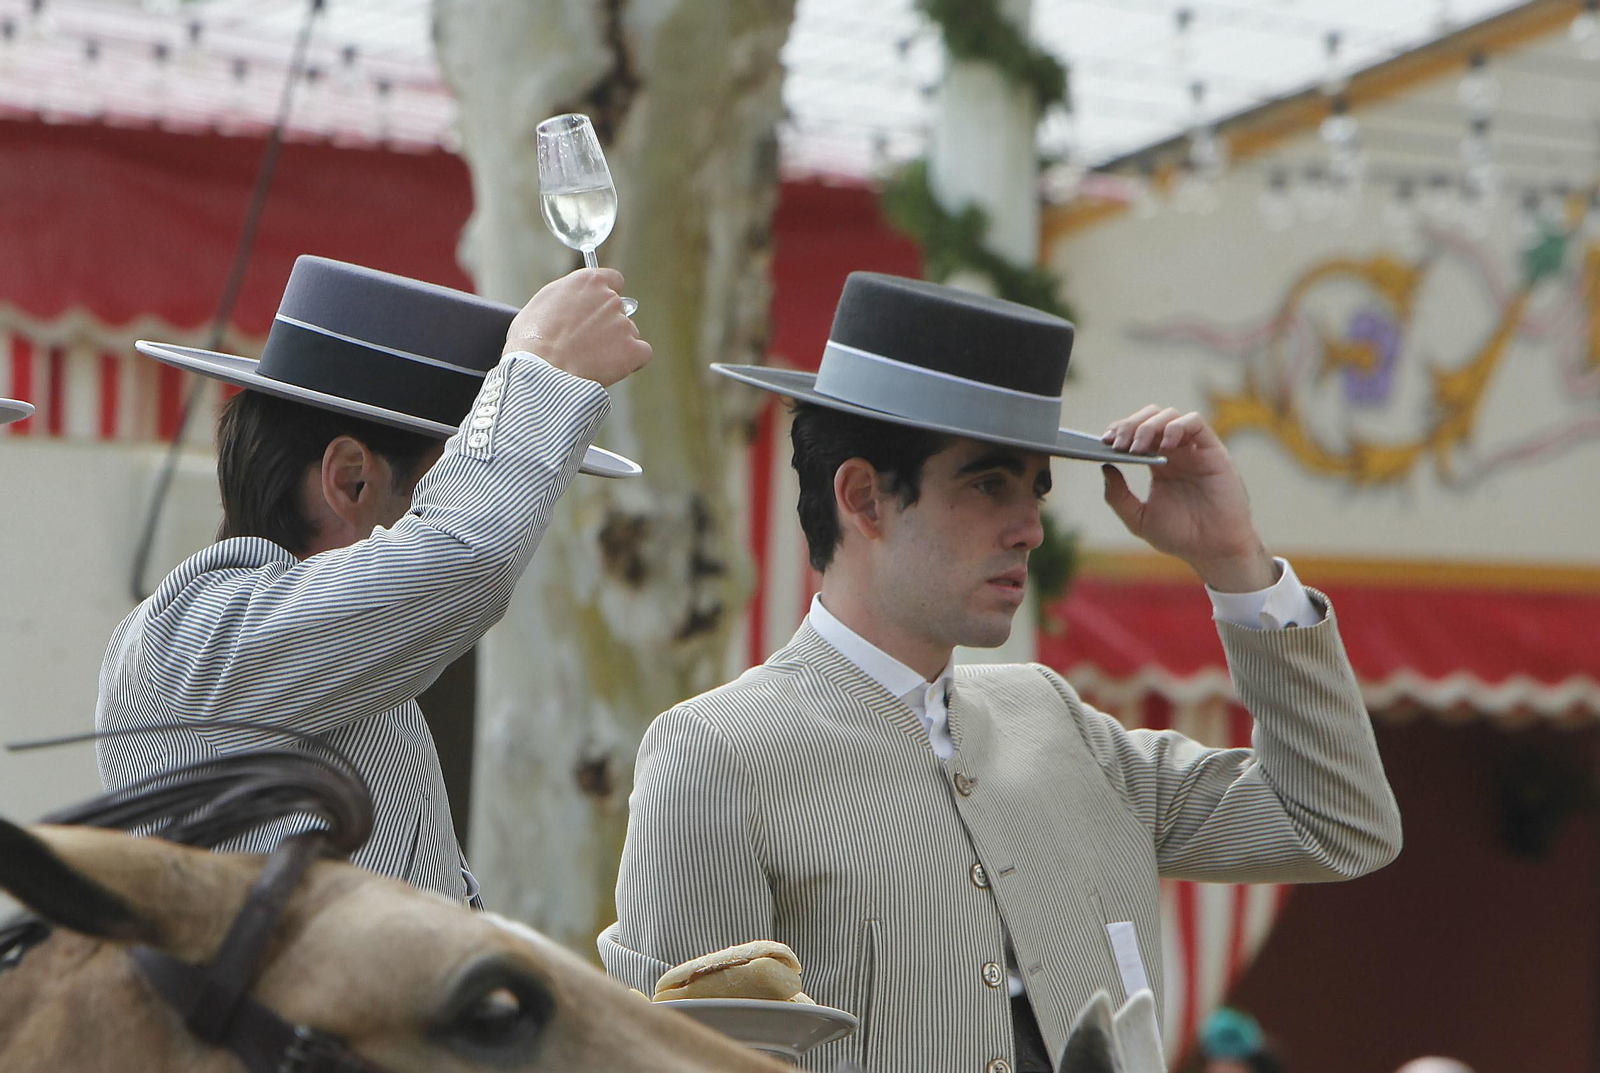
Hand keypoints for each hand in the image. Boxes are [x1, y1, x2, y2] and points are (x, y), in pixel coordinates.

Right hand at [503, 268, 651, 387]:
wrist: (541, 371)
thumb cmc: (532, 340)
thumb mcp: (542, 303)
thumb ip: (567, 296)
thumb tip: (573, 302)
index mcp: (588, 282)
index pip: (613, 280)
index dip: (606, 296)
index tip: (597, 308)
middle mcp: (610, 299)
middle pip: (619, 309)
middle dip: (607, 324)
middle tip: (586, 342)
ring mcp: (624, 324)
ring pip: (628, 333)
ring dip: (616, 345)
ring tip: (590, 359)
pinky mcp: (633, 350)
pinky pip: (642, 353)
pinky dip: (631, 361)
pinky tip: (612, 367)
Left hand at [1100, 406, 1276, 591]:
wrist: (1212, 549)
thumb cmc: (1180, 536)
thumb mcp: (1139, 519)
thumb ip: (1118, 496)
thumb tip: (1105, 466)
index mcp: (1158, 463)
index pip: (1135, 433)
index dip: (1119, 430)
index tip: (1105, 442)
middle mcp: (1175, 452)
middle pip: (1150, 417)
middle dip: (1130, 425)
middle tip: (1119, 444)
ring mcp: (1193, 450)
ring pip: (1169, 416)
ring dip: (1149, 426)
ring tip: (1138, 448)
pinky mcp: (1212, 451)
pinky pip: (1195, 423)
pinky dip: (1176, 427)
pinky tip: (1165, 446)